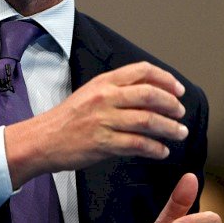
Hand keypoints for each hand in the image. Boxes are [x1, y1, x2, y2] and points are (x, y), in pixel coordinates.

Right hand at [4, 62, 188, 186]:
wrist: (42, 140)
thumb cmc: (67, 119)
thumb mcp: (90, 94)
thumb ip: (117, 92)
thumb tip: (151, 95)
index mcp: (103, 82)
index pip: (142, 71)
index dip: (165, 79)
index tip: (178, 90)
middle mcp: (105, 97)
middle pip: (149, 94)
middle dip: (171, 104)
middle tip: (181, 113)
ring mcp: (103, 120)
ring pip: (147, 120)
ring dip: (169, 128)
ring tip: (179, 133)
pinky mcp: (102, 143)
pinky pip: (137, 144)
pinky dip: (155, 149)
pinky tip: (162, 151)